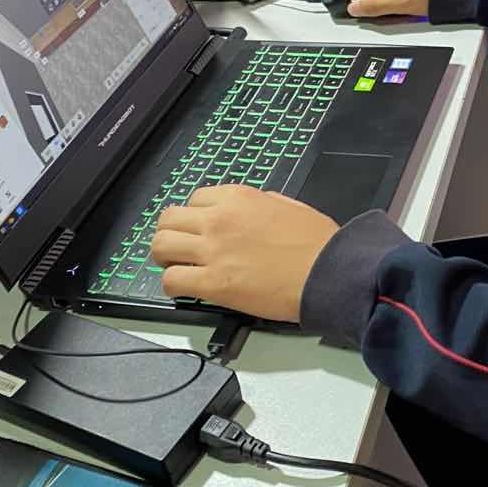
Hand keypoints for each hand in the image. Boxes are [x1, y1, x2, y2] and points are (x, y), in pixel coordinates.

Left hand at [150, 186, 338, 322]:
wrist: (326, 272)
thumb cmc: (316, 241)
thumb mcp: (288, 205)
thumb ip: (261, 203)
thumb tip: (249, 210)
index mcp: (238, 198)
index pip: (195, 199)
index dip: (195, 216)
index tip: (201, 229)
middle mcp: (218, 219)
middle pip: (169, 219)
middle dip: (171, 233)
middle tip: (181, 248)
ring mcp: (212, 251)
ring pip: (161, 246)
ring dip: (165, 257)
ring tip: (177, 267)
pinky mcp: (212, 283)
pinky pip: (171, 280)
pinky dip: (172, 285)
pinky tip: (186, 288)